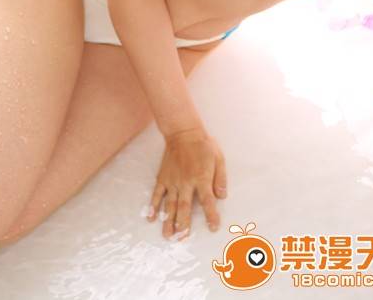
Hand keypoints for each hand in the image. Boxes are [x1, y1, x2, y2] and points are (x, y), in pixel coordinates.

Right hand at [146, 126, 226, 240]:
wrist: (183, 132)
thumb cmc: (203, 145)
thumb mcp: (218, 158)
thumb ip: (220, 178)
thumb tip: (222, 197)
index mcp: (201, 178)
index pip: (207, 201)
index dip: (211, 215)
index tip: (213, 227)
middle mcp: (186, 182)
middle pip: (184, 207)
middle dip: (183, 224)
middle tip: (181, 240)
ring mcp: (172, 181)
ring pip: (170, 204)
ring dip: (168, 221)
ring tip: (167, 236)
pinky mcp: (163, 178)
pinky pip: (157, 194)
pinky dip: (153, 206)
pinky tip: (150, 218)